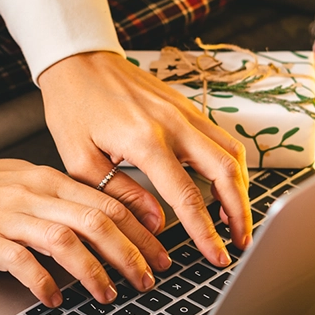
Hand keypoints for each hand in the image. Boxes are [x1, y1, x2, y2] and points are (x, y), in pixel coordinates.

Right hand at [0, 157, 170, 306]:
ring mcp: (11, 217)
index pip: (109, 201)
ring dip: (96, 272)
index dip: (142, 229)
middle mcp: (36, 195)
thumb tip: (103, 224)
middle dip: (132, 254)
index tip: (162, 252)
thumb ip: (61, 201)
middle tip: (150, 280)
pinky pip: (24, 262)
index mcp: (50, 180)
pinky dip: (45, 283)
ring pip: (68, 241)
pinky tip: (55, 299)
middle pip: (99, 221)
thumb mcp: (25, 183)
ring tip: (110, 295)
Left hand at [38, 51, 251, 265]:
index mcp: (145, 139)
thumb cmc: (72, 105)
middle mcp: (174, 123)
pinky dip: (232, 165)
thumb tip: (155, 224)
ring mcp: (185, 111)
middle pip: (226, 172)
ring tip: (237, 220)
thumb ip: (119, 193)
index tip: (216, 255)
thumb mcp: (80, 158)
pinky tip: (226, 186)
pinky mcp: (187, 105)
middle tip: (240, 243)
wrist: (78, 59)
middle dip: (240, 213)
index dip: (205, 232)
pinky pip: (223, 136)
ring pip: (233, 152)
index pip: (187, 196)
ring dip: (242, 189)